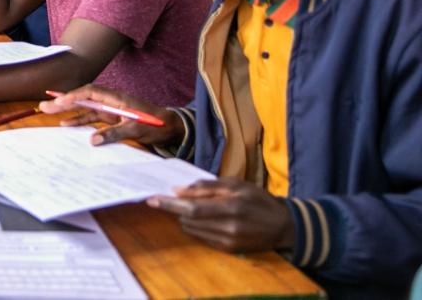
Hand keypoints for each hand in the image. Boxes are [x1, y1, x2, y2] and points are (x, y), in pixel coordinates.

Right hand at [39, 84, 183, 146]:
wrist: (171, 127)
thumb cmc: (156, 124)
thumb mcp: (136, 130)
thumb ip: (114, 133)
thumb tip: (92, 140)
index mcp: (117, 98)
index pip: (90, 92)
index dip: (74, 96)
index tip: (59, 103)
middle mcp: (111, 100)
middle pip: (83, 97)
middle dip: (64, 100)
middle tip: (44, 104)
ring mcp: (110, 108)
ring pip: (84, 107)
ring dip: (68, 110)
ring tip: (48, 111)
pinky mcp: (111, 117)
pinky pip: (91, 117)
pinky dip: (79, 120)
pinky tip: (66, 124)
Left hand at [147, 178, 294, 252]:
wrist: (283, 226)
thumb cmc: (258, 200)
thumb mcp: (236, 184)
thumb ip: (206, 187)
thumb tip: (178, 190)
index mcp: (231, 207)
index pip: (191, 208)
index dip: (169, 204)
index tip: (152, 200)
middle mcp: (228, 227)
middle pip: (188, 220)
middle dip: (178, 209)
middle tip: (177, 199)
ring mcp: (228, 241)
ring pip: (192, 229)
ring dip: (187, 218)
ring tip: (199, 208)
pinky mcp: (228, 250)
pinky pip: (202, 237)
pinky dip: (198, 226)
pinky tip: (208, 219)